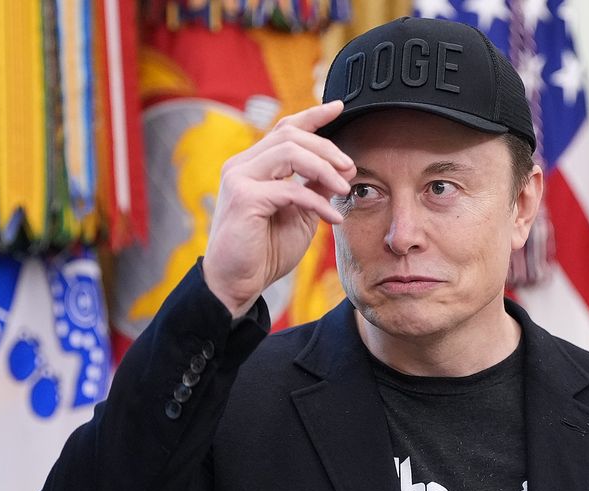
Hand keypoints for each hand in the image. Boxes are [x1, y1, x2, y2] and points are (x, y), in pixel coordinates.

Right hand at [202, 100, 355, 316]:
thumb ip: (312, 188)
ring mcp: (239, 179)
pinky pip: (290, 189)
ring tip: (344, 189)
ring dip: (324, 168)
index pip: (284, 128)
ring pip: (289, 151)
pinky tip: (333, 218)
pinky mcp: (244, 199)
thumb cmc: (265, 251)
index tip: (339, 108)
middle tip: (350, 169)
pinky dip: (317, 201)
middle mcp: (242, 166)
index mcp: (254, 165)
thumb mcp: (298, 214)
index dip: (313, 115)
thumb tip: (336, 168)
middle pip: (290, 134)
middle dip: (327, 148)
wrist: (237, 284)